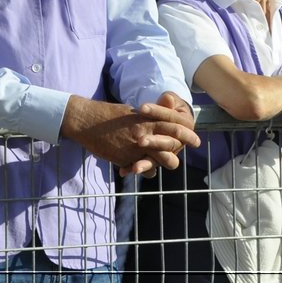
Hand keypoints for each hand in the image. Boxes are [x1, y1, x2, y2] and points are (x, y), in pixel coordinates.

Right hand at [61, 94, 199, 175]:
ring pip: (162, 159)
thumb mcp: (128, 112)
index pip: (172, 125)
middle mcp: (143, 132)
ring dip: (167, 162)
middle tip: (195, 145)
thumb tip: (155, 114)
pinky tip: (139, 170)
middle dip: (185, 145)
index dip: (186, 132)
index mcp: (144, 119)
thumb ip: (144, 117)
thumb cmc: (106, 115)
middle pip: (172, 142)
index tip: (196, 137)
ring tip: (170, 162)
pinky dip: (142, 170)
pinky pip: (141, 168)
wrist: (86, 121)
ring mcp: (136, 146)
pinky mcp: (126, 158)